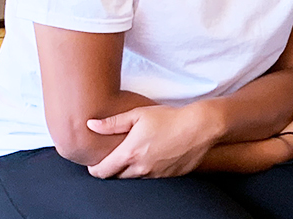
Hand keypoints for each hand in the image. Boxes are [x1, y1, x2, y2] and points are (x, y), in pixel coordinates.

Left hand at [83, 103, 219, 178]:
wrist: (201, 127)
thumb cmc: (170, 118)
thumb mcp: (138, 114)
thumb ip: (112, 123)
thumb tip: (91, 125)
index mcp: (130, 153)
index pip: (101, 172)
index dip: (94, 168)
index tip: (96, 161)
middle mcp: (140, 168)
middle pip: (116, 177)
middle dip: (112, 168)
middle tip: (116, 155)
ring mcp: (155, 175)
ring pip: (134, 178)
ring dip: (131, 169)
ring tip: (138, 153)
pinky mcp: (168, 177)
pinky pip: (151, 177)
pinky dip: (148, 169)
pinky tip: (155, 154)